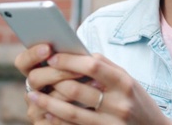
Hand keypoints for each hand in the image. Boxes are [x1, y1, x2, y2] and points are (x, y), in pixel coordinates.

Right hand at [15, 45, 89, 122]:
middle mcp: (31, 91)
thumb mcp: (78, 71)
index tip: (47, 48)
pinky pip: (56, 119)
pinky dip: (74, 111)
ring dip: (72, 91)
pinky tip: (89, 105)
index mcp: (35, 73)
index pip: (23, 62)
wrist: (93, 115)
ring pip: (49, 99)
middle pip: (35, 78)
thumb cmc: (85, 86)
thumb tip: (77, 49)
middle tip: (79, 70)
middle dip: (58, 72)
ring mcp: (35, 110)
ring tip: (94, 84)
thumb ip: (72, 60)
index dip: (32, 54)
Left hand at [27, 53, 171, 124]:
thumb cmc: (138, 101)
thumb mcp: (128, 80)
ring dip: (48, 103)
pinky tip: (46, 114)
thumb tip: (80, 54)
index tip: (52, 57)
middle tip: (37, 76)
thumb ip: (106, 66)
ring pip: (72, 113)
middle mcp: (119, 103)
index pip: (93, 65)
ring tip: (33, 95)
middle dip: (53, 81)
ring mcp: (112, 123)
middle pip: (78, 89)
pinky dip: (57, 121)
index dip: (69, 60)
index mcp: (124, 82)